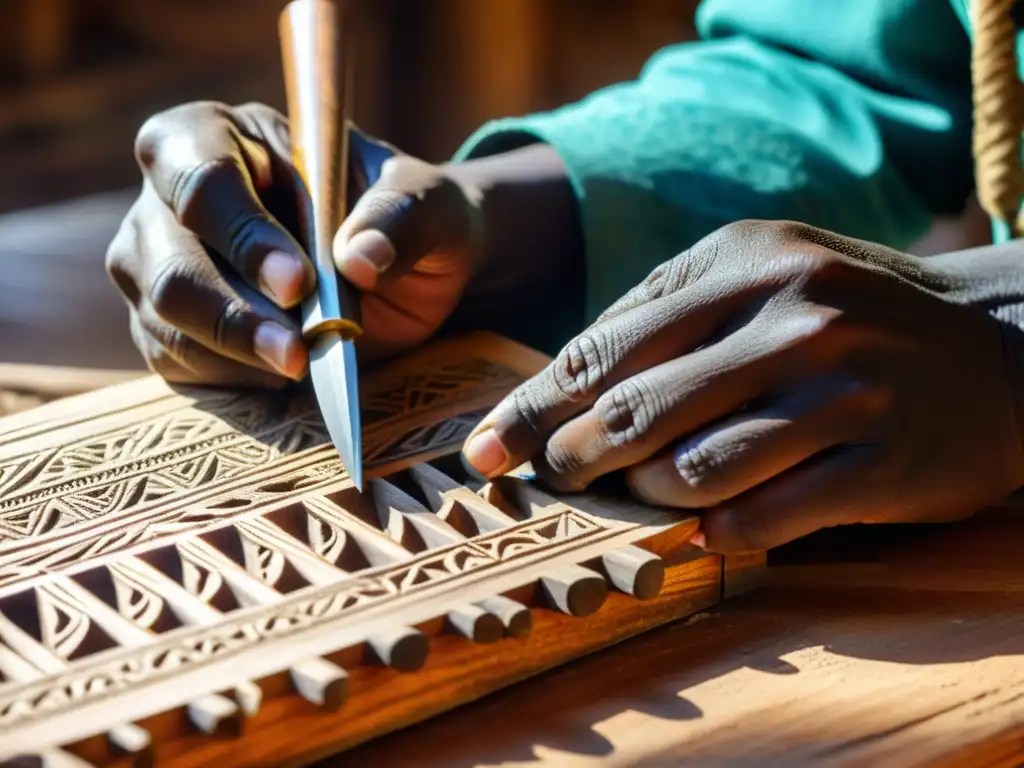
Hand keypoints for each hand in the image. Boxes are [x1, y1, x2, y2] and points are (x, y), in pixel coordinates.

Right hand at [105, 101, 480, 386]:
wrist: (412, 272)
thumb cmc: (409, 217)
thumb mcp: (429, 202)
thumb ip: (403, 216)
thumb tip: (359, 259)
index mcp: (225, 135)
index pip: (200, 175)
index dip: (241, 234)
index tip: (298, 285)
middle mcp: (172, 197)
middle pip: (166, 260)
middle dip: (233, 314)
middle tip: (300, 352)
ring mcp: (161, 263)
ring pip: (164, 316)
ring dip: (235, 352)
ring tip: (304, 363)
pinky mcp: (171, 325)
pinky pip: (174, 360)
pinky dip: (230, 376)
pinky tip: (283, 375)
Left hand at [462, 220, 1023, 552]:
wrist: (994, 345)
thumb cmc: (847, 313)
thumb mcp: (760, 273)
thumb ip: (664, 314)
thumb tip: (556, 390)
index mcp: (744, 260)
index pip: (603, 346)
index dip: (531, 408)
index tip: (483, 453)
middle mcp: (793, 315)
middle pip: (633, 410)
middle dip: (570, 459)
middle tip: (552, 482)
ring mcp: (842, 387)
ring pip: (691, 469)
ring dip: (645, 498)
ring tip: (638, 498)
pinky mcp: (882, 459)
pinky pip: (764, 515)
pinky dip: (717, 532)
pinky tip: (706, 530)